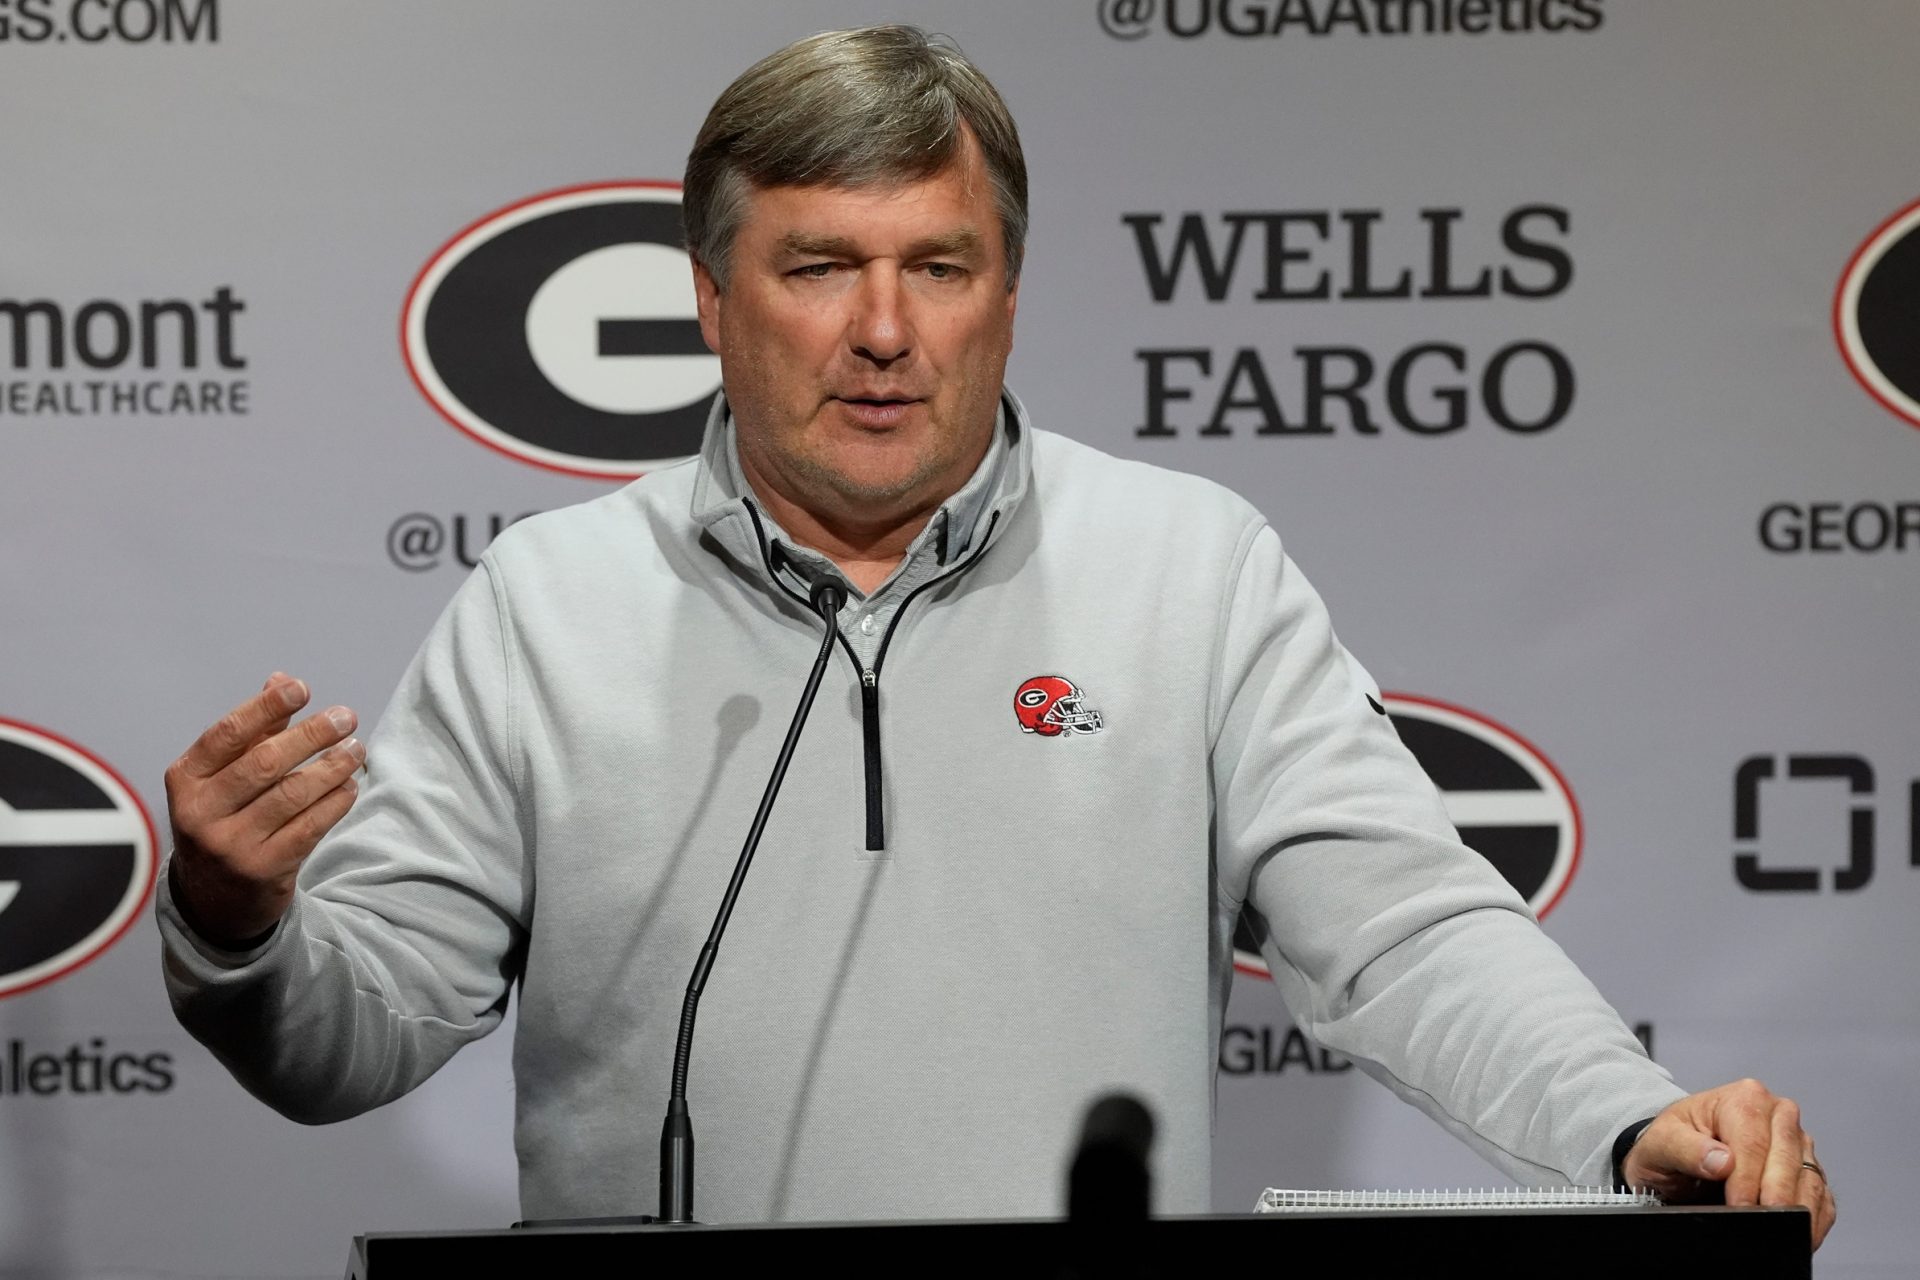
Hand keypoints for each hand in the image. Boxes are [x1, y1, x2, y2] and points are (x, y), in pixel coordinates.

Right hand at [164, 674, 362, 944]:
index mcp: (185, 780)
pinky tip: (350, 785)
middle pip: (263, 763)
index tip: (302, 688)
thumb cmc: (225, 820)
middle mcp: (200, 813)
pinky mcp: (262, 871)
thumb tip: (282, 679)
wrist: (214, 900)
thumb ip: (253, 732)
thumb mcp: (223, 778)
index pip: (227, 735)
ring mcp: (230, 846)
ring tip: (356, 749)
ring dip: (331, 767)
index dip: (264, 707)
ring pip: (291, 795)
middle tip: (346, 717)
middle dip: (311, 735)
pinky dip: (335, 802)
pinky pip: (309, 828)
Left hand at [1622, 1078, 1834, 1249]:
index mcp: (1745, 1098)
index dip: (1747, 1178)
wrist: (1678, 1156)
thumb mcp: (1661, 1141)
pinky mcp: (1809, 1170)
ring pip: (1810, 1177)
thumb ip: (1685, 1148)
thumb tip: (1721, 1161)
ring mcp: (1798, 1143)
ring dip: (1798, 1208)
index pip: (1753, 1142)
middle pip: (1788, 1158)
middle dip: (1776, 1195)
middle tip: (1765, 1222)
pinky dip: (1814, 1217)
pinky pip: (1822, 1196)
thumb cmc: (1672, 1143)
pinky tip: (1800, 1233)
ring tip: (1782, 1232)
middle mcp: (1778, 1115)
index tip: (1739, 1205)